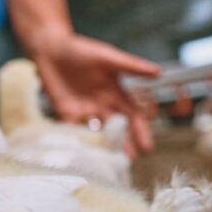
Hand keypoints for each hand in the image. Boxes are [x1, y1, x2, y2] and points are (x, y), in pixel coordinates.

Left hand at [27, 28, 160, 155]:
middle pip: (116, 130)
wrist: (52, 47)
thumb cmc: (82, 50)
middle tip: (128, 164)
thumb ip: (131, 66)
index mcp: (116, 94)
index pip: (133, 117)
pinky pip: (72, 129)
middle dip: (123, 146)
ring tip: (107, 164)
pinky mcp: (64, 111)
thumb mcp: (109, 57)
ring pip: (97, 133)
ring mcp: (83, 110)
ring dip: (102, 148)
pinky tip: (79, 152)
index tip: (147, 148)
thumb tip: (158, 71)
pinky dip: (76, 140)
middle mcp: (102, 106)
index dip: (140, 132)